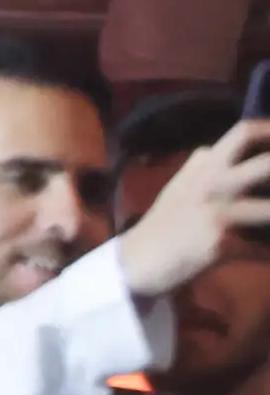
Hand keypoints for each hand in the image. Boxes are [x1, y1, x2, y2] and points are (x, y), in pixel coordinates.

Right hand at [122, 119, 269, 297]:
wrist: (138, 260)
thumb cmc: (165, 225)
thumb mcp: (180, 187)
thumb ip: (201, 168)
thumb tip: (216, 151)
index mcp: (204, 165)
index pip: (244, 133)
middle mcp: (211, 181)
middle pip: (265, 164)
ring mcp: (215, 210)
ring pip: (268, 210)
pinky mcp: (220, 241)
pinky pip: (262, 250)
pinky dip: (267, 255)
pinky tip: (265, 255)